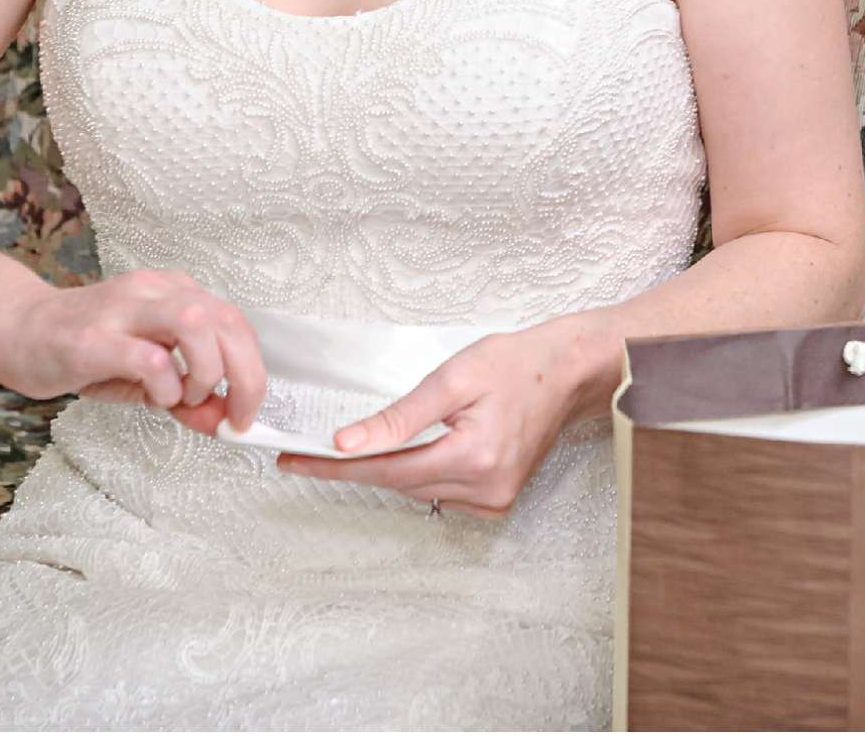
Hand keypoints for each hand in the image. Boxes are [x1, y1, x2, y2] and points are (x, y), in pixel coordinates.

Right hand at [0, 269, 266, 436]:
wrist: (14, 329)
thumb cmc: (81, 349)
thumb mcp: (142, 374)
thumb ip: (184, 393)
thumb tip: (223, 421)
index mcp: (173, 293)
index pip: (234, 323)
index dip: (251, 370)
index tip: (244, 412)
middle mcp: (154, 291)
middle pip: (226, 321)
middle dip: (246, 376)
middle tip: (235, 417)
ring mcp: (123, 310)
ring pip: (195, 324)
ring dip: (206, 372)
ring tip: (185, 398)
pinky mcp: (93, 338)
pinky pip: (150, 358)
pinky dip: (166, 387)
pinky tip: (154, 399)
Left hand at [274, 320, 585, 516]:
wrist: (568, 373)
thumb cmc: (517, 365)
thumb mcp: (453, 379)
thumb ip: (399, 417)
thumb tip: (348, 443)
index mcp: (473, 457)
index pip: (385, 471)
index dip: (335, 468)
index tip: (295, 462)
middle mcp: (485, 488)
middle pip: (398, 483)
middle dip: (357, 465)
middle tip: (311, 450)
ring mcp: (495, 499)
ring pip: (418, 489)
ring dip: (390, 469)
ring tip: (364, 445)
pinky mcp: (499, 499)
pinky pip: (441, 491)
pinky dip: (420, 473)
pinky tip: (416, 451)